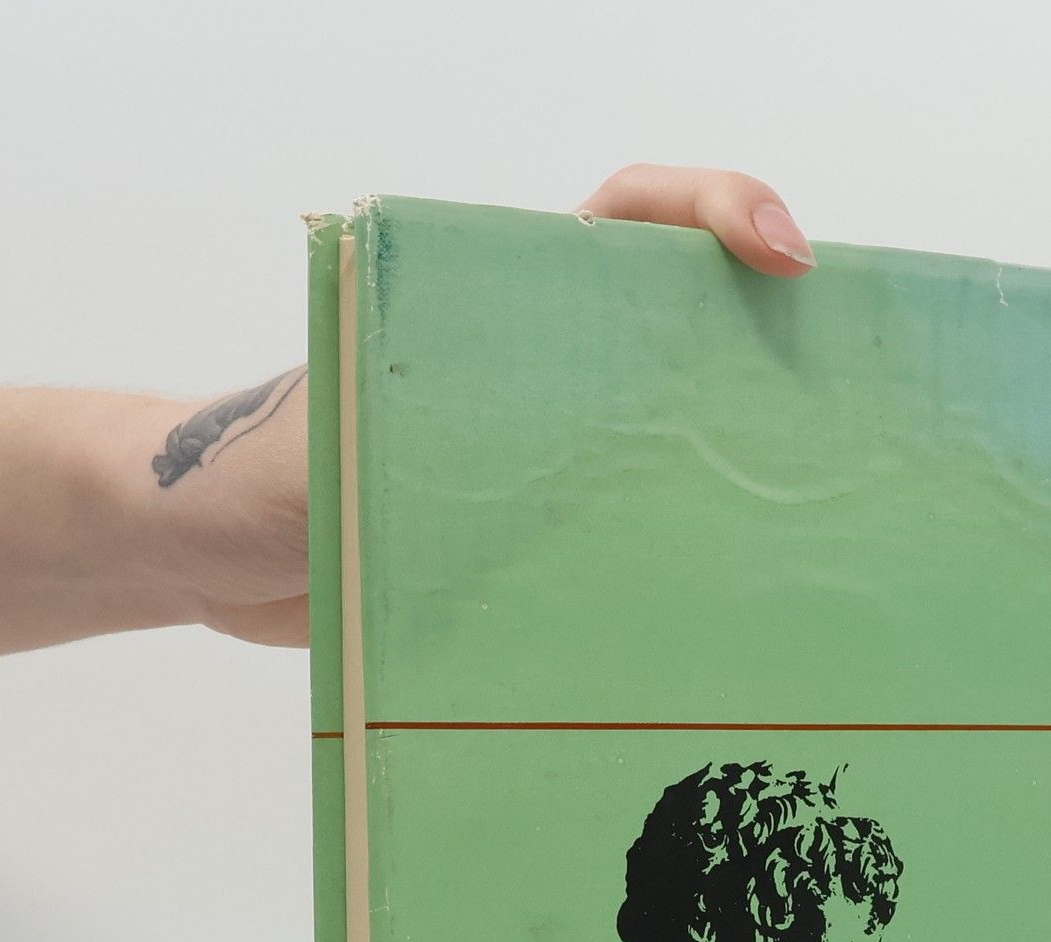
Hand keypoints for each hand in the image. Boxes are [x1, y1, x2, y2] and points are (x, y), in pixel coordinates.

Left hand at [163, 167, 814, 650]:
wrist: (202, 558)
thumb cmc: (247, 471)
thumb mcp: (335, 437)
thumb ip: (413, 442)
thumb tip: (508, 490)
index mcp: (500, 303)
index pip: (633, 219)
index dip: (720, 213)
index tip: (780, 258)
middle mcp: (541, 371)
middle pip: (693, 331)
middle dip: (780, 352)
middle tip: (849, 415)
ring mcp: (548, 457)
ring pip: (680, 441)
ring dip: (745, 475)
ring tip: (815, 529)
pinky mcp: (539, 540)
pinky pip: (633, 540)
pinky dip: (683, 568)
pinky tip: (726, 619)